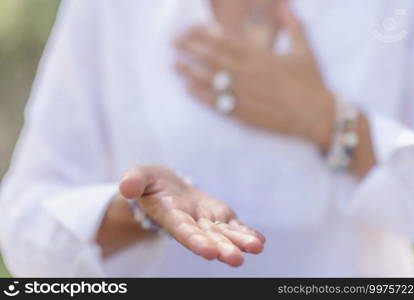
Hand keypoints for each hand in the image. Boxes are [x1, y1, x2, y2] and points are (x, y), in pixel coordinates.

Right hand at [119, 165, 264, 266]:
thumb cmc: (150, 183)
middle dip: (222, 248)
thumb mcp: (139, 177)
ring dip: (239, 242)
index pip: (183, 230)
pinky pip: (233, 226)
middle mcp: (191, 224)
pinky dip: (245, 233)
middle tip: (236, 259)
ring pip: (224, 234)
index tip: (209, 252)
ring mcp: (207, 222)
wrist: (166, 187)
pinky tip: (258, 240)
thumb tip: (126, 188)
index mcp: (170, 216)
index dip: (195, 241)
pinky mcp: (219, 217)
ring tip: (256, 247)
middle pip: (207, 237)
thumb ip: (134, 182)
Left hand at [175, 0, 334, 149]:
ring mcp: (243, 94)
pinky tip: (188, 88)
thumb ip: (293, 26)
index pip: (225, 40)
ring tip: (174, 64)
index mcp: (260, 56)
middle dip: (191, 47)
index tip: (190, 28)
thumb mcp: (304, 50)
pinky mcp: (243, 113)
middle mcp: (248, 74)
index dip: (205, 33)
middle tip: (174, 41)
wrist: (315, 115)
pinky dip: (201, 95)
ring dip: (190, 70)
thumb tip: (286, 4)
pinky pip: (217, 102)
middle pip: (212, 57)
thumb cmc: (311, 82)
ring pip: (210, 80)